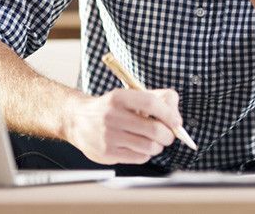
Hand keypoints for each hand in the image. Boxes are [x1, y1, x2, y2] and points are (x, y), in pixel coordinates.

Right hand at [63, 88, 181, 164]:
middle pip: (154, 129)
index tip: (177, 122)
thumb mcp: (129, 96)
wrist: (78, 120)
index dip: (168, 114)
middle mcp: (112, 116)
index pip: (150, 103)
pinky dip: (146, 154)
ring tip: (154, 142)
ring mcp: (108, 136)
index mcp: (119, 97)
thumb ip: (157, 99)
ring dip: (158, 146)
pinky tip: (139, 147)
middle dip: (168, 135)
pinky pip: (139, 158)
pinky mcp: (107, 152)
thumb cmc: (112, 108)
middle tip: (168, 135)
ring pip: (149, 147)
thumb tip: (177, 118)